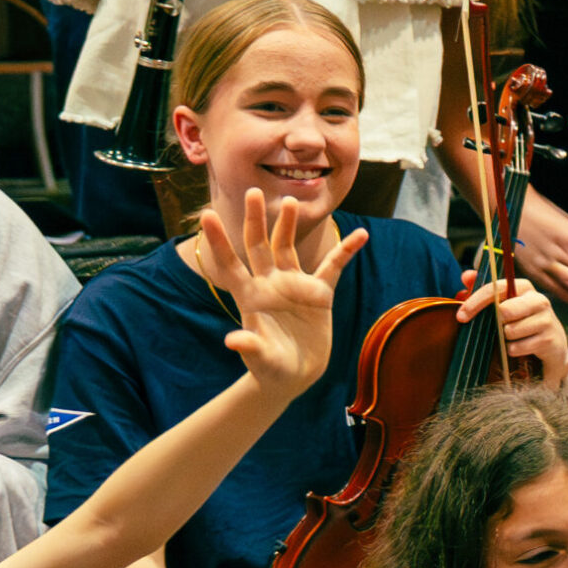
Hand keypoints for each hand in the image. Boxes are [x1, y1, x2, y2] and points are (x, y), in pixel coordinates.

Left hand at [195, 188, 364, 395]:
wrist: (295, 376)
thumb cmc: (271, 369)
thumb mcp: (260, 360)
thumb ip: (249, 347)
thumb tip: (232, 340)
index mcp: (249, 297)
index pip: (230, 264)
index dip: (219, 241)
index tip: (206, 214)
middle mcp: (269, 284)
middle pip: (259, 246)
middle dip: (255, 220)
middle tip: (252, 192)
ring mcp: (294, 286)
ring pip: (288, 248)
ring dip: (288, 225)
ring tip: (288, 200)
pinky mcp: (319, 294)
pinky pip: (334, 267)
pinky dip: (346, 251)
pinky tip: (361, 235)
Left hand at [460, 270, 567, 379]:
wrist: (551, 343)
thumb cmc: (521, 320)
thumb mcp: (503, 304)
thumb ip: (483, 290)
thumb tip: (466, 276)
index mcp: (524, 287)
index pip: (496, 288)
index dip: (475, 301)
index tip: (461, 316)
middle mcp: (538, 300)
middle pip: (505, 310)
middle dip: (495, 322)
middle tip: (497, 327)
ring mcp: (546, 319)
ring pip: (510, 331)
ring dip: (504, 338)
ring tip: (511, 337)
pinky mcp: (549, 339)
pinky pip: (517, 347)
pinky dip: (512, 350)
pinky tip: (518, 347)